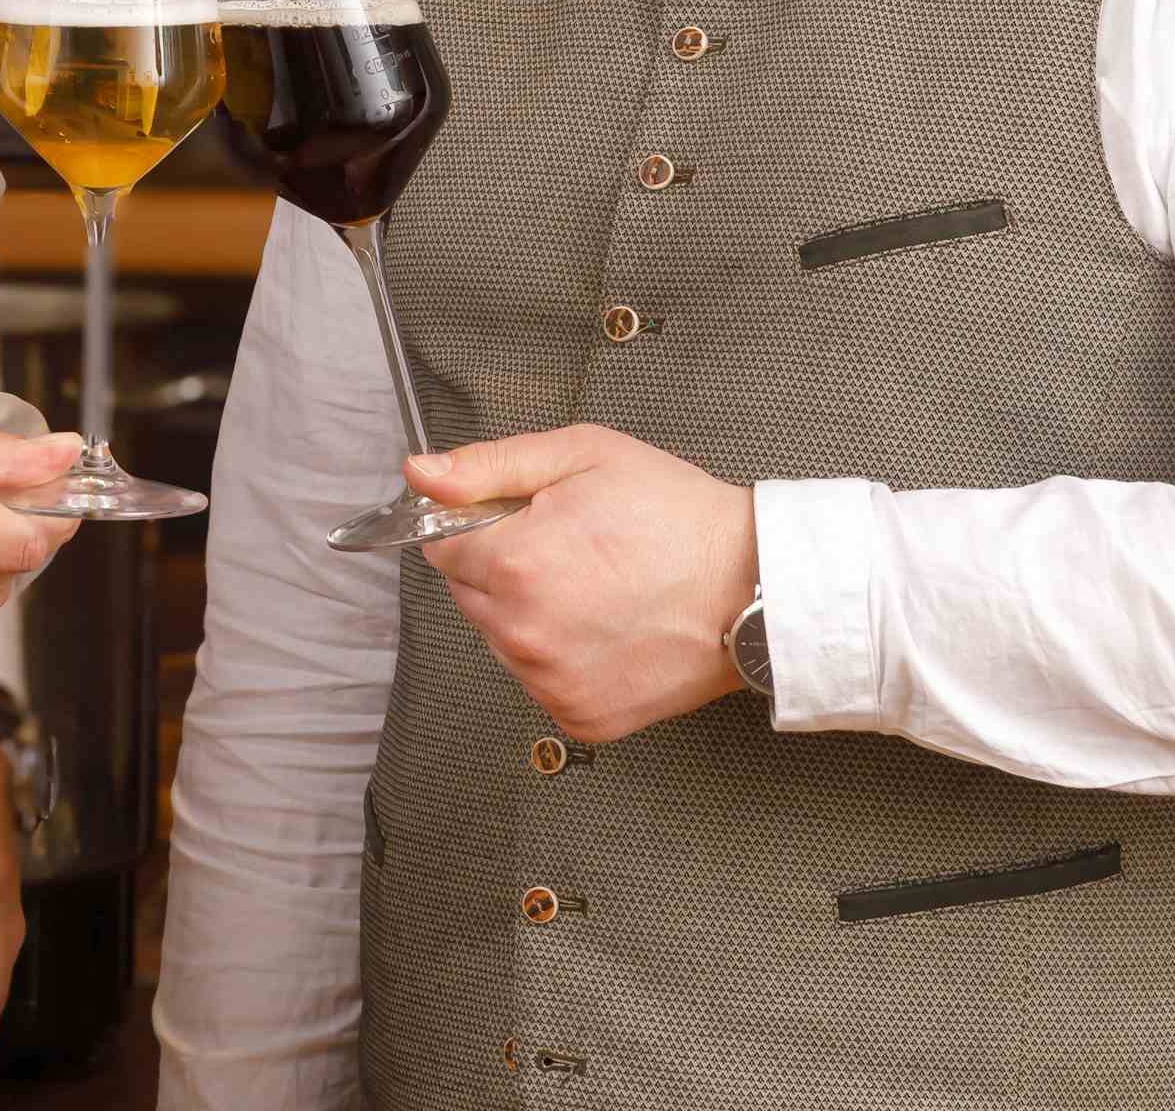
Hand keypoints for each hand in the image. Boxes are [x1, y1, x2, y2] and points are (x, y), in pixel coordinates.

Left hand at [412, 425, 757, 741]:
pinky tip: (608, 626)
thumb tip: (420, 473)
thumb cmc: (676, 516)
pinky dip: (562, 655)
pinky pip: (541, 678)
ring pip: (502, 639)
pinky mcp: (579, 717)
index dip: (480, 524)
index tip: (525, 519)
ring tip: (598, 587)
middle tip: (574, 548)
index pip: (441, 547)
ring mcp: (551, 682)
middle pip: (469, 594)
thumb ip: (489, 466)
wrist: (754, 586)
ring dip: (530, 614)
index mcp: (513, 565)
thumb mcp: (581, 457)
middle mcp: (523, 634)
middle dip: (504, 567)